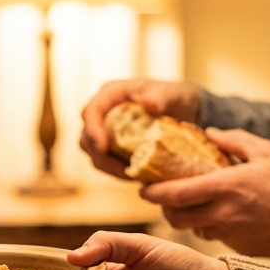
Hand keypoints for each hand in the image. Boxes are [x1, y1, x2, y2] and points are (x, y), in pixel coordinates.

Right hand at [80, 79, 203, 177]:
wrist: (183, 111)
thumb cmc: (174, 97)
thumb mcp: (172, 94)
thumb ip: (161, 97)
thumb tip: (148, 104)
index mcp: (111, 94)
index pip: (91, 111)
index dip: (92, 130)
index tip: (102, 148)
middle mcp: (103, 112)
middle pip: (86, 137)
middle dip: (98, 155)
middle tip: (120, 169)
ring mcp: (104, 131)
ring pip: (92, 154)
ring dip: (108, 167)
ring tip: (130, 174)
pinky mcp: (111, 148)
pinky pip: (106, 163)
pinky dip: (116, 171)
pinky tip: (134, 175)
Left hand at [141, 128, 269, 257]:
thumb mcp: (267, 152)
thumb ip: (235, 141)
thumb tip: (209, 133)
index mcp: (227, 186)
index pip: (174, 193)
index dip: (153, 192)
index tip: (143, 187)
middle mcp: (224, 213)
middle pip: (176, 217)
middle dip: (165, 209)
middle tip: (164, 198)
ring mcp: (230, 234)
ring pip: (193, 229)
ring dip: (187, 218)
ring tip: (193, 204)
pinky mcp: (239, 248)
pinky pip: (214, 237)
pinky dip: (210, 227)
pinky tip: (220, 215)